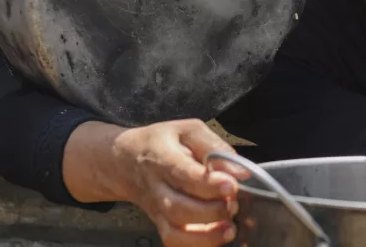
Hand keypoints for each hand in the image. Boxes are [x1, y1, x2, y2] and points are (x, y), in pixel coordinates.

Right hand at [63, 120, 248, 246]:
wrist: (126, 161)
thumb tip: (239, 171)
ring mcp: (156, 210)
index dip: (209, 184)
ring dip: (206, 235)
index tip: (231, 185)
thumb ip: (214, 147)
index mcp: (162, 158)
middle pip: (178, 208)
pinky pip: (174, 242)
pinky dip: (198, 244)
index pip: (183, 175)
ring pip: (174, 231)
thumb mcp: (188, 130)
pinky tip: (218, 236)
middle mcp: (156, 188)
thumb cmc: (163, 142)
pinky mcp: (160, 223)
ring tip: (229, 227)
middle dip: (211, 211)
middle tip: (233, 204)